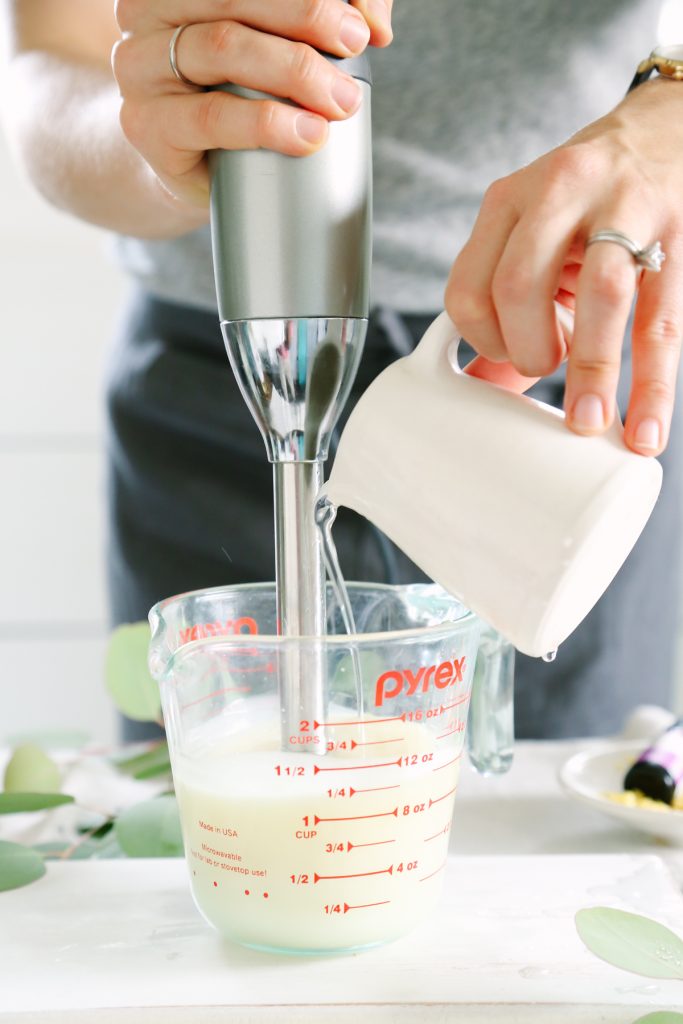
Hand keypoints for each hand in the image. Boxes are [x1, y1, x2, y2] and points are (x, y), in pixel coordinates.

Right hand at [112, 0, 391, 207]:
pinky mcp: (146, 124)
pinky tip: (308, 134)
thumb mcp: (274, 45)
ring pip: (224, 47)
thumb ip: (322, 20)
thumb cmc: (238, 95)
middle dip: (309, 14)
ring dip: (295, 71)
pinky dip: (267, 124)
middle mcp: (149, 9)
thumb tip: (374, 26)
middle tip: (356, 45)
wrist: (185, 167)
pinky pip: (211, 117)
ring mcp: (141, 66)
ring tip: (341, 100)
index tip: (359, 19)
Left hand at [445, 79, 682, 455]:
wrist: (664, 131)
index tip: (509, 354)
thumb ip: (507, 310)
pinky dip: (652, 384)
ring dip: (589, 368)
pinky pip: (664, 321)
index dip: (483, 340)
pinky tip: (647, 426)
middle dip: (527, 348)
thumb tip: (481, 388)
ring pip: (600, 295)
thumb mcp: (532, 240)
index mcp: (507, 202)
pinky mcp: (679, 232)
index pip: (468, 288)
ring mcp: (624, 207)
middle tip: (546, 366)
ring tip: (588, 420)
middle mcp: (559, 194)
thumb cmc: (585, 203)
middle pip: (519, 287)